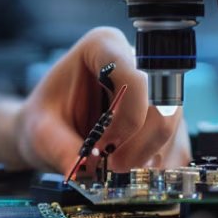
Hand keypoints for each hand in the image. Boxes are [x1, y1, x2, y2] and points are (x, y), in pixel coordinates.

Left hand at [15, 27, 189, 173]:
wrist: (49, 129)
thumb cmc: (46, 117)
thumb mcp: (41, 130)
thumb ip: (60, 148)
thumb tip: (84, 170)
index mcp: (103, 46)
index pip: (135, 75)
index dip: (128, 116)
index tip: (105, 146)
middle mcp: (134, 60)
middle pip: (161, 101)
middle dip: (141, 142)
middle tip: (114, 167)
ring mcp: (152, 87)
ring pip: (172, 122)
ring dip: (149, 155)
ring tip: (118, 171)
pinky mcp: (162, 115)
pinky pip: (176, 141)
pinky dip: (157, 163)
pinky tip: (133, 170)